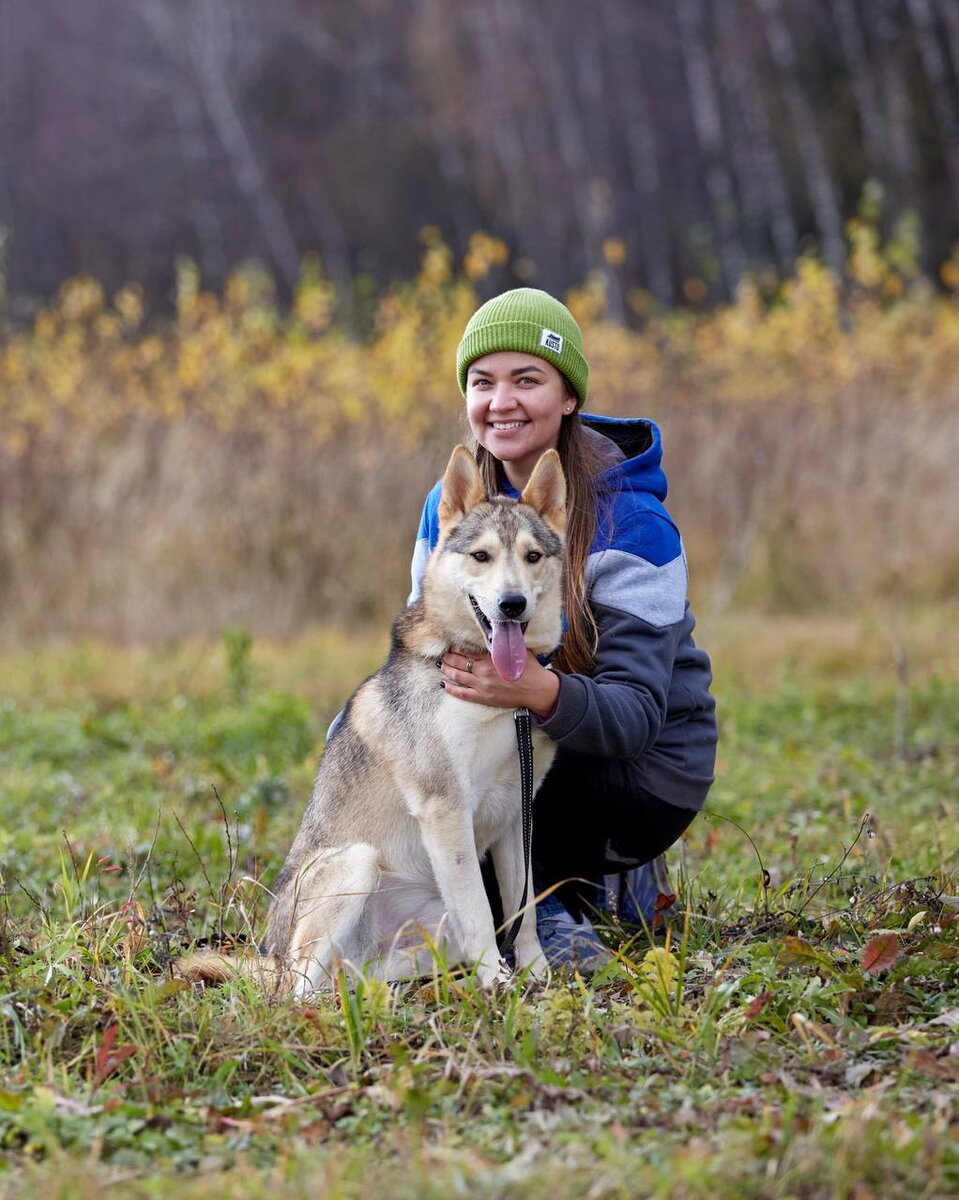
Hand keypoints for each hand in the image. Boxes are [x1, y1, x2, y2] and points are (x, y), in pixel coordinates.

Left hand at [438, 648, 559, 718]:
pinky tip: (444, 685)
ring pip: (458, 676)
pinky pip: (463, 694)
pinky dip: (452, 689)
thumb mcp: (517, 651)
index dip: (457, 648)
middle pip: (459, 662)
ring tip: (442, 665)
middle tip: (443, 654)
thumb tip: (497, 633)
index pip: (468, 651)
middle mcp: (484, 671)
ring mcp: (482, 686)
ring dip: (447, 670)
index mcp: (491, 658)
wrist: (537, 690)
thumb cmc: (529, 669)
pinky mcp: (484, 698)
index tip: (451, 645)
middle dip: (448, 657)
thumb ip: (504, 644)